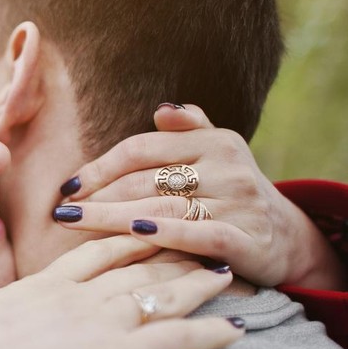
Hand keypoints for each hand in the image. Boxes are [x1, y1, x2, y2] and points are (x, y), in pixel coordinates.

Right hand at [0, 236, 242, 348]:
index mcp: (36, 289)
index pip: (90, 256)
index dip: (122, 239)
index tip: (142, 227)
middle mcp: (74, 297)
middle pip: (134, 265)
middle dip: (169, 250)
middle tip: (199, 238)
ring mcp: (98, 324)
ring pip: (162, 293)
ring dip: (197, 284)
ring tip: (226, 274)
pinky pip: (175, 342)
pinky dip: (209, 334)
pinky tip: (235, 331)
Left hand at [54, 104, 346, 289]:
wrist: (288, 238)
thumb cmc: (234, 193)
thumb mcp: (218, 154)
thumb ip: (190, 129)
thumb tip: (161, 110)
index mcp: (213, 142)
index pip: (141, 150)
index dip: (100, 166)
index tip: (67, 186)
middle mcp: (226, 168)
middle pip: (143, 180)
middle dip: (95, 196)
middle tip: (59, 211)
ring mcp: (237, 203)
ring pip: (161, 207)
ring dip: (110, 217)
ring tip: (73, 223)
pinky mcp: (247, 239)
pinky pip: (199, 235)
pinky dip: (165, 233)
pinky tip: (133, 233)